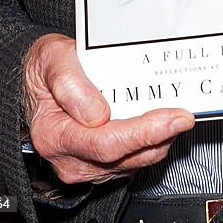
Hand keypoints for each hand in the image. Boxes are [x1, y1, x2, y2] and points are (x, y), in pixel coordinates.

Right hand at [23, 34, 193, 184]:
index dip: (143, 132)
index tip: (171, 118)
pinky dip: (149, 142)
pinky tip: (158, 122)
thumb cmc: (45, 69)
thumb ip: (70, 82)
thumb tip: (96, 112)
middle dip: (159, 135)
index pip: (105, 142)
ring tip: (175, 115)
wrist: (37, 81)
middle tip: (184, 115)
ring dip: (158, 140)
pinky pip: (131, 159)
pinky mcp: (99, 164)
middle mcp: (70, 157)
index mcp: (54, 134)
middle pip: (124, 156)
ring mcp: (85, 164)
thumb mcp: (51, 58)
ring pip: (133, 161)